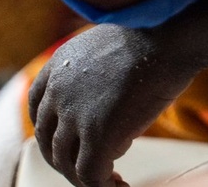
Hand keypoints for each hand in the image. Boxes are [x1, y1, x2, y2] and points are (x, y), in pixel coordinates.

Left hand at [28, 25, 199, 186]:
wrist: (168, 38)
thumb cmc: (153, 36)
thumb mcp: (106, 44)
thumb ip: (92, 68)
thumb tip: (104, 91)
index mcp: (57, 66)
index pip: (39, 110)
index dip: (54, 131)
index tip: (72, 141)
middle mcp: (58, 93)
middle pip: (49, 141)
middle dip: (67, 160)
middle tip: (92, 167)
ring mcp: (75, 116)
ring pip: (68, 163)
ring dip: (87, 178)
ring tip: (110, 181)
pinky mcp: (98, 135)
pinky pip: (92, 175)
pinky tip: (119, 186)